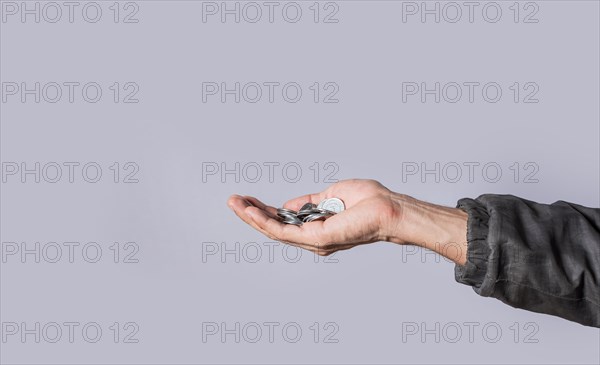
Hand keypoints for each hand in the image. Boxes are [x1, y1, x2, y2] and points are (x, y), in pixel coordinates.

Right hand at [227, 179, 467, 263]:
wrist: (388, 208)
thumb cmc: (368, 200)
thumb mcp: (330, 195)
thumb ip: (308, 202)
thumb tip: (288, 205)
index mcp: (317, 228)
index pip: (284, 221)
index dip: (264, 211)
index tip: (247, 199)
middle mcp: (313, 239)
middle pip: (274, 228)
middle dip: (251, 214)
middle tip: (232, 201)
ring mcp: (313, 241)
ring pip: (274, 231)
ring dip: (251, 217)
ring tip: (234, 203)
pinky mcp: (315, 239)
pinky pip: (283, 231)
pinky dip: (264, 221)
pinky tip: (250, 211)